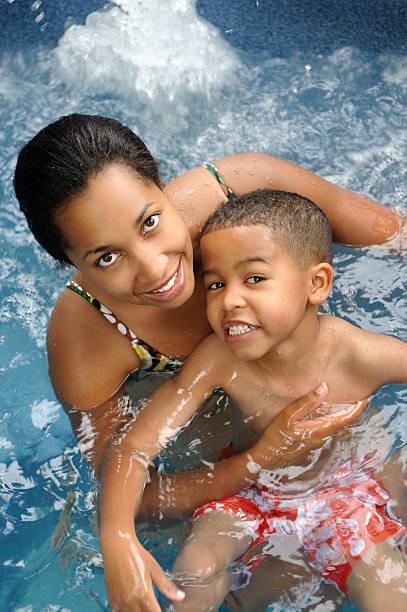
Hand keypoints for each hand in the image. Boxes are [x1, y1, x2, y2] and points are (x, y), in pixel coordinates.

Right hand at [100, 528, 184, 610]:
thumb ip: (167, 586)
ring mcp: (119, 601)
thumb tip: (181, 597)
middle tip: (152, 605)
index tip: (160, 609)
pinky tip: (131, 604)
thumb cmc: (136, 554)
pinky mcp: (112, 599)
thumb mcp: (155, 569)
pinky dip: (127, 611)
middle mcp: (130, 600)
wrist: (117, 546)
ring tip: (142, 604)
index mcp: (143, 593)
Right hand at [252, 382, 366, 467]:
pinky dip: (335, 424)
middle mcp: (324, 438)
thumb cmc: (275, 437)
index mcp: (320, 429)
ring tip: (348, 406)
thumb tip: (324, 387)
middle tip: (359, 399)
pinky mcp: (314, 446)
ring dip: (345, 418)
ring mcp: (320, 444)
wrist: (267, 460)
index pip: (346, 418)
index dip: (357, 408)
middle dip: (353, 412)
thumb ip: (306, 402)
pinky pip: (330, 434)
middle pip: (345, 424)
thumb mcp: (288, 416)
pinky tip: (330, 417)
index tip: (365, 398)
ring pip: (338, 430)